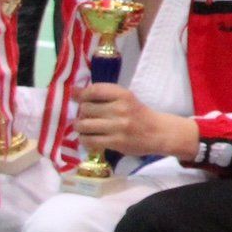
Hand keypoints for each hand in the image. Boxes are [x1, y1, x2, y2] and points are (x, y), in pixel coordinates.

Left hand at [75, 82, 198, 160]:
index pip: (95, 90)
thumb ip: (102, 94)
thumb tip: (73, 91)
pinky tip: (90, 138)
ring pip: (84, 125)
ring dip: (79, 127)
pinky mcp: (116, 142)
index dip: (82, 94)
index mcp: (124, 95)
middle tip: (86, 116)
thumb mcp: (125, 99)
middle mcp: (121, 109)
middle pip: (86, 108)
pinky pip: (89, 140)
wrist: (158, 132)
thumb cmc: (138, 114)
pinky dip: (84, 139)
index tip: (80, 99)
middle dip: (81, 113)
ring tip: (85, 128)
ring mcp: (118, 126)